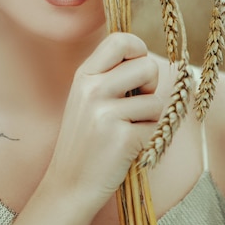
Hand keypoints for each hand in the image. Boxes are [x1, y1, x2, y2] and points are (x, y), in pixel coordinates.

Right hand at [46, 32, 161, 210]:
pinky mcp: (121, 136)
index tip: (139, 69)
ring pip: (156, 101)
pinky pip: (156, 127)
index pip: (120, 40)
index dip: (139, 50)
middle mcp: (92, 88)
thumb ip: (109, 76)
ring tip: (127, 131)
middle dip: (151, 86)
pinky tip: (127, 149)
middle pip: (147, 66)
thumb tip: (145, 58)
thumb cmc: (86, 141)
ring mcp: (105, 112)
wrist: (68, 185)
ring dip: (150, 119)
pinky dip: (148, 140)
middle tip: (136, 105)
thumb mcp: (86, 99)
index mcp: (84, 75)